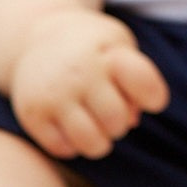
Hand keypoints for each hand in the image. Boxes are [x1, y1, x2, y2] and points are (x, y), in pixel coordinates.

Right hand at [7, 8, 169, 159]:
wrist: (37, 38)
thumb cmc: (93, 48)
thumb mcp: (120, 47)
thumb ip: (136, 81)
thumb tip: (132, 121)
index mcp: (108, 52)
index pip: (142, 80)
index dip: (154, 96)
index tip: (153, 99)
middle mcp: (80, 72)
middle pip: (116, 119)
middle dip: (120, 123)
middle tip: (112, 113)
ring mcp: (53, 94)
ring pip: (90, 142)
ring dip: (100, 142)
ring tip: (96, 128)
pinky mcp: (32, 113)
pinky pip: (62, 149)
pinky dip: (73, 145)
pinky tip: (72, 128)